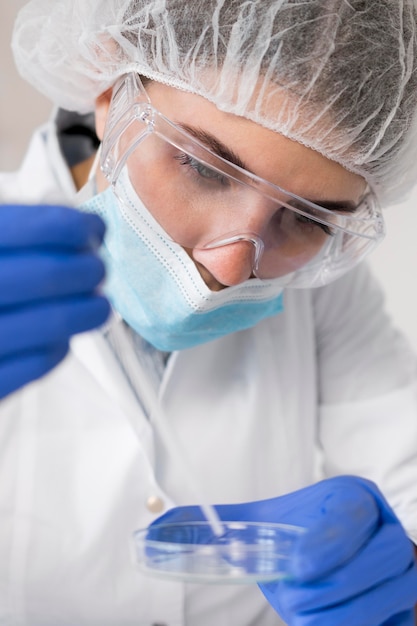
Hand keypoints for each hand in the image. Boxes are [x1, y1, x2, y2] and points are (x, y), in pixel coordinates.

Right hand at [0, 204, 109, 398]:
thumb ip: (11, 230)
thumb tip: (80, 230)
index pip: (38, 226)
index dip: (75, 226)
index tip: (94, 229)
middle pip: (49, 274)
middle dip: (88, 270)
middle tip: (97, 270)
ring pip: (53, 321)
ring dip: (87, 311)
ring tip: (97, 306)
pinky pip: (38, 361)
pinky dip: (60, 346)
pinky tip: (60, 337)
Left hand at [153, 476, 416, 624]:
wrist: (344, 548)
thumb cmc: (301, 534)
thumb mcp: (264, 522)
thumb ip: (213, 524)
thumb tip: (151, 526)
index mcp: (355, 500)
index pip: (346, 522)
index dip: (321, 546)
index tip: (293, 566)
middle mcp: (390, 534)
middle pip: (362, 573)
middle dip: (317, 593)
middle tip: (292, 596)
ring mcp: (404, 576)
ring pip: (370, 611)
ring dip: (328, 618)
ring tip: (305, 606)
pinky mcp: (407, 610)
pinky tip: (328, 617)